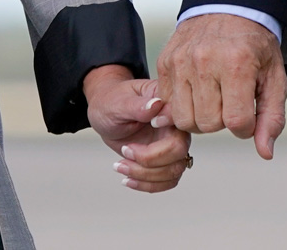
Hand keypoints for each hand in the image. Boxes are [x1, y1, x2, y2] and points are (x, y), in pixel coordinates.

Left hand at [83, 66, 191, 192]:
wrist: (105, 113)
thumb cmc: (111, 102)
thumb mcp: (118, 103)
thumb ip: (137, 105)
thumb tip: (155, 105)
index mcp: (168, 102)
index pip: (180, 118)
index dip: (167, 126)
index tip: (150, 124)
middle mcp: (175, 125)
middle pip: (179, 150)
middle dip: (149, 159)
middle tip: (125, 151)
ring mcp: (172, 144)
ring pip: (175, 170)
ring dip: (145, 175)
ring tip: (120, 166)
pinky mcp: (166, 160)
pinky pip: (169, 180)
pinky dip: (148, 185)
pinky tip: (129, 178)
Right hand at [154, 13, 286, 159]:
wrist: (229, 9)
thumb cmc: (255, 48)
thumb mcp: (274, 79)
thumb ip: (272, 118)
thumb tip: (265, 152)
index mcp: (237, 64)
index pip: (237, 122)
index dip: (246, 125)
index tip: (248, 110)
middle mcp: (205, 61)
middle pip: (208, 124)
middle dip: (223, 120)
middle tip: (230, 99)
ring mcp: (181, 61)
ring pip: (185, 120)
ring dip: (201, 116)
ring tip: (213, 96)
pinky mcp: (165, 62)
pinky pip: (168, 105)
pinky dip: (183, 105)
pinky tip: (197, 90)